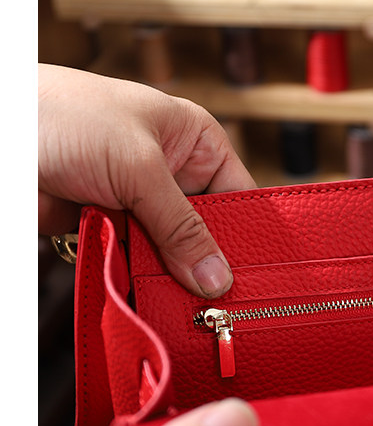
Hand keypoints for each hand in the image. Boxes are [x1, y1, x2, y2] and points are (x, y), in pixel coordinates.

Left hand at [38, 63, 255, 296]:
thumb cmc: (62, 116)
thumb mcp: (138, 167)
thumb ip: (181, 227)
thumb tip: (216, 277)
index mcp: (192, 141)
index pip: (238, 196)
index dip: (247, 237)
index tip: (258, 278)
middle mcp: (171, 174)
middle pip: (208, 233)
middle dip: (211, 266)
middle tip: (226, 304)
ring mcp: (141, 205)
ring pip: (175, 256)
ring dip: (178, 280)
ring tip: (195, 309)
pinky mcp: (112, 231)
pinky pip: (141, 266)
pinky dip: (147, 284)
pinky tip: (160, 303)